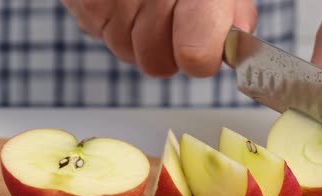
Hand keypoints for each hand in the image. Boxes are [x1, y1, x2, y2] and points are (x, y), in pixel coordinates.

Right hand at [61, 0, 256, 76]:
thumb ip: (230, 7)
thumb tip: (237, 38)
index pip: (196, 54)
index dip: (202, 58)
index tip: (205, 47)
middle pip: (157, 63)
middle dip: (166, 50)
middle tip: (172, 20)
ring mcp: (112, 0)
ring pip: (127, 53)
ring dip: (137, 37)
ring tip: (144, 1)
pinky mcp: (84, 3)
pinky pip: (101, 35)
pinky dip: (114, 22)